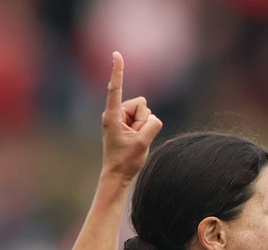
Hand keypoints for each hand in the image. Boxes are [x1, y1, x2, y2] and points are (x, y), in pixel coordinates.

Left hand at [101, 51, 162, 181]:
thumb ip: (152, 126)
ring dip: (144, 127)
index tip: (116, 53)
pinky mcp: (128, 123)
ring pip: (145, 112)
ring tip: (134, 141)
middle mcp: (116, 113)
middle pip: (142, 104)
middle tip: (134, 138)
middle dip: (144, 120)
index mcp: (113, 115)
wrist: (118, 176)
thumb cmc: (125, 162)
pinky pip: (146, 119)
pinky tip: (136, 140)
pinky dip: (144, 129)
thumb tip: (154, 118)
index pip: (115, 88)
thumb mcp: (142, 144)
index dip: (118, 71)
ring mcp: (123, 117)